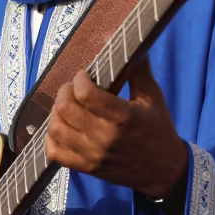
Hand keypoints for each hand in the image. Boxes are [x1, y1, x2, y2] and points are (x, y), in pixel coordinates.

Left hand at [45, 59, 187, 199]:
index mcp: (122, 117)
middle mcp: (104, 137)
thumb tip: (131, 43)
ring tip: (67, 107)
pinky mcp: (86, 168)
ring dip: (57, 113)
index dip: (79, 79)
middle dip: (65, 92)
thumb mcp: (153, 98)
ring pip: (56, 129)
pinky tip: (61, 128)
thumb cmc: (159, 129)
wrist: (163, 170)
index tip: (84, 76)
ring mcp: (92, 154)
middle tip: (73, 89)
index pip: (85, 93)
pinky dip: (51, 138)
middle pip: (66, 109)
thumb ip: (139, 71)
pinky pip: (55, 153)